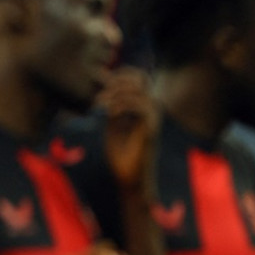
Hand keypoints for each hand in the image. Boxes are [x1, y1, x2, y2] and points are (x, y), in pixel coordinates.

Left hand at [97, 66, 159, 200]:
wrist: (129, 180)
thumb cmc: (121, 156)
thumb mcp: (111, 126)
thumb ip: (111, 108)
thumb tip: (103, 91)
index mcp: (142, 107)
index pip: (138, 78)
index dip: (120, 74)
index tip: (102, 86)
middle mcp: (150, 110)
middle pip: (141, 77)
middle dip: (118, 80)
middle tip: (102, 96)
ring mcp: (153, 119)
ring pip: (140, 90)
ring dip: (117, 94)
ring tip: (102, 106)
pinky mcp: (152, 129)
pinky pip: (142, 106)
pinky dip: (123, 105)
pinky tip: (112, 114)